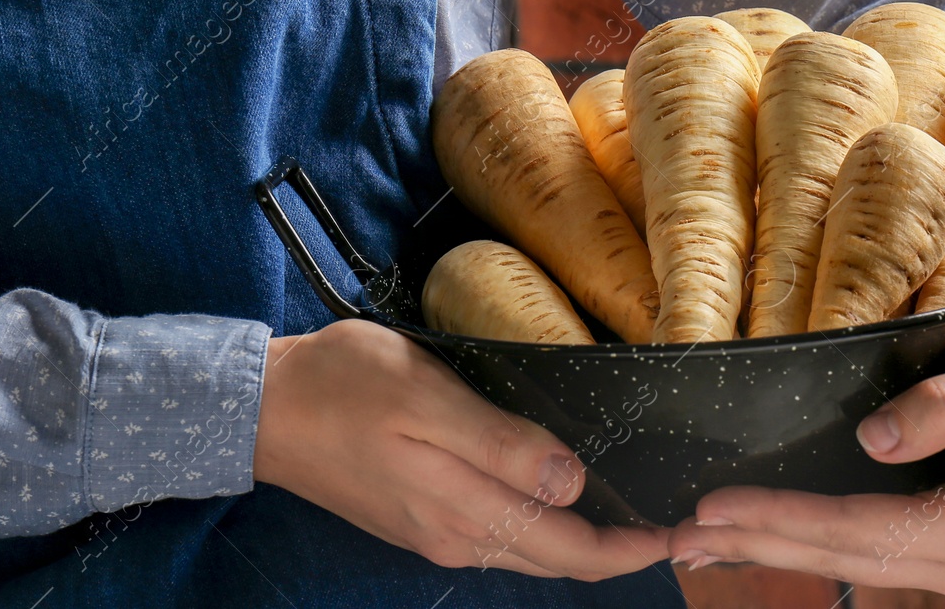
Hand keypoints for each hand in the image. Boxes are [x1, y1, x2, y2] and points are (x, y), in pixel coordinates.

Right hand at [253, 318, 668, 578]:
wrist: (262, 407)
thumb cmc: (343, 385)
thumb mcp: (428, 397)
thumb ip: (501, 444)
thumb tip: (571, 484)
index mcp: (463, 511)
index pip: (570, 550)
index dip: (632, 549)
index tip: (682, 531)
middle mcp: (455, 537)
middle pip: (556, 558)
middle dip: (619, 549)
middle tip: (676, 523)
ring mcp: (435, 532)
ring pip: (529, 550)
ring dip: (584, 540)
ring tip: (633, 510)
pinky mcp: (419, 518)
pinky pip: (499, 533)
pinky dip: (543, 525)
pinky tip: (560, 494)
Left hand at [667, 326, 944, 602]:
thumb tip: (875, 440)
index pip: (860, 529)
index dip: (785, 517)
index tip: (717, 505)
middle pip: (842, 556)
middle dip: (758, 543)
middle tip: (681, 534)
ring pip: (846, 561)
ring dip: (771, 548)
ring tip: (698, 542)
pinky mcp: (943, 545)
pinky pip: (862, 551)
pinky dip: (806, 543)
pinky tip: (756, 539)